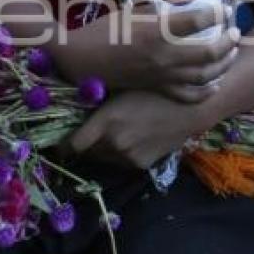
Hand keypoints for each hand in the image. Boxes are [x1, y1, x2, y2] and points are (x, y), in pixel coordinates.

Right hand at [49, 3, 240, 104]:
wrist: (80, 61)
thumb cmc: (103, 31)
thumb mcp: (131, 12)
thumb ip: (158, 10)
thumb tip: (181, 4)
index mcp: (156, 32)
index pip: (199, 21)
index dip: (217, 12)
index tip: (224, 8)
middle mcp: (164, 56)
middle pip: (210, 52)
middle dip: (229, 41)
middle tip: (234, 31)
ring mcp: (162, 76)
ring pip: (205, 76)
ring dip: (224, 64)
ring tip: (231, 53)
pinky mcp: (158, 89)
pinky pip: (188, 95)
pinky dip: (206, 91)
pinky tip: (215, 83)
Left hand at [68, 89, 214, 169]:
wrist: (191, 110)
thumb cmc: (156, 90)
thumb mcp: (123, 89)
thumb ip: (101, 104)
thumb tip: (78, 109)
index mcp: (106, 122)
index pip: (73, 144)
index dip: (65, 145)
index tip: (62, 142)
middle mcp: (114, 143)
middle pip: (88, 152)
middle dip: (86, 143)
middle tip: (91, 131)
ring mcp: (128, 157)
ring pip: (104, 157)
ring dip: (104, 148)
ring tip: (114, 133)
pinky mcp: (141, 165)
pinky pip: (121, 161)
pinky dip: (121, 153)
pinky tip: (132, 138)